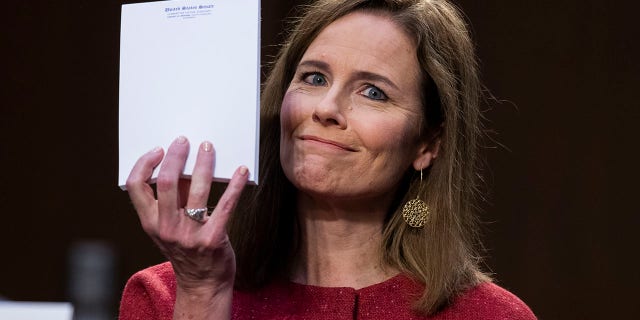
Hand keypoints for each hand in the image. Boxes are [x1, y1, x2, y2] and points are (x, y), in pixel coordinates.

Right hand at [126, 136, 247, 317]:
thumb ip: (173, 200)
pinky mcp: (213, 239)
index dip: (145, 163)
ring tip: (208, 148)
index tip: (159, 149)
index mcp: (151, 222)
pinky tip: (241, 171)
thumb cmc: (187, 249)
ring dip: (203, 164)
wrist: (203, 284)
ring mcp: (189, 235)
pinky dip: (234, 185)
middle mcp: (166, 228)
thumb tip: (181, 164)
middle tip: (185, 141)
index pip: (136, 186)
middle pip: (166, 182)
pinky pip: (225, 206)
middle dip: (176, 157)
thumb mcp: (170, 227)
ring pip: (195, 190)